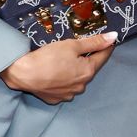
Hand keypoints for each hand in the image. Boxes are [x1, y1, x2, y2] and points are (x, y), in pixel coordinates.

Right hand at [0, 34, 116, 103]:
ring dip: (73, 70)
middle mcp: (81, 86)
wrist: (23, 73)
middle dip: (85, 59)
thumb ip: (94, 42)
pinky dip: (62, 80)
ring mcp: (69, 94)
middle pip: (89, 68)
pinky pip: (64, 87)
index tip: (108, 40)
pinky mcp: (56, 98)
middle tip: (74, 49)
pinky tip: (53, 73)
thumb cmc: (47, 57)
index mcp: (88, 72)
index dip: (105, 46)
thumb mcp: (72, 45)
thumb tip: (113, 37)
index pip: (103, 56)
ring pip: (76, 79)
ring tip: (60, 62)